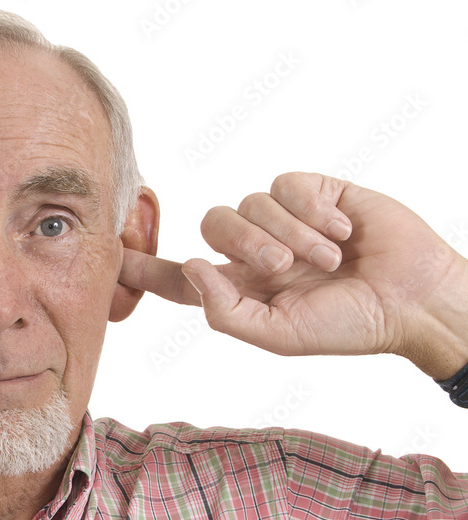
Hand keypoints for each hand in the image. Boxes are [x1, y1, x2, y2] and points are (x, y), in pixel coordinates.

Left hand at [121, 172, 467, 379]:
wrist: (413, 300)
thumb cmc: (349, 325)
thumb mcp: (280, 335)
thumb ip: (226, 311)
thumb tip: (189, 266)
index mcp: (239, 287)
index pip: (177, 275)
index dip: (141, 266)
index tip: (105, 253)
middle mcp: (254, 249)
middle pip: (212, 225)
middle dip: (246, 245)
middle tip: (286, 269)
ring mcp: (283, 218)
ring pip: (249, 203)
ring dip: (290, 234)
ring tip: (329, 258)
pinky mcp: (315, 191)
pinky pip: (287, 184)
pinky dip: (313, 210)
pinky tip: (344, 231)